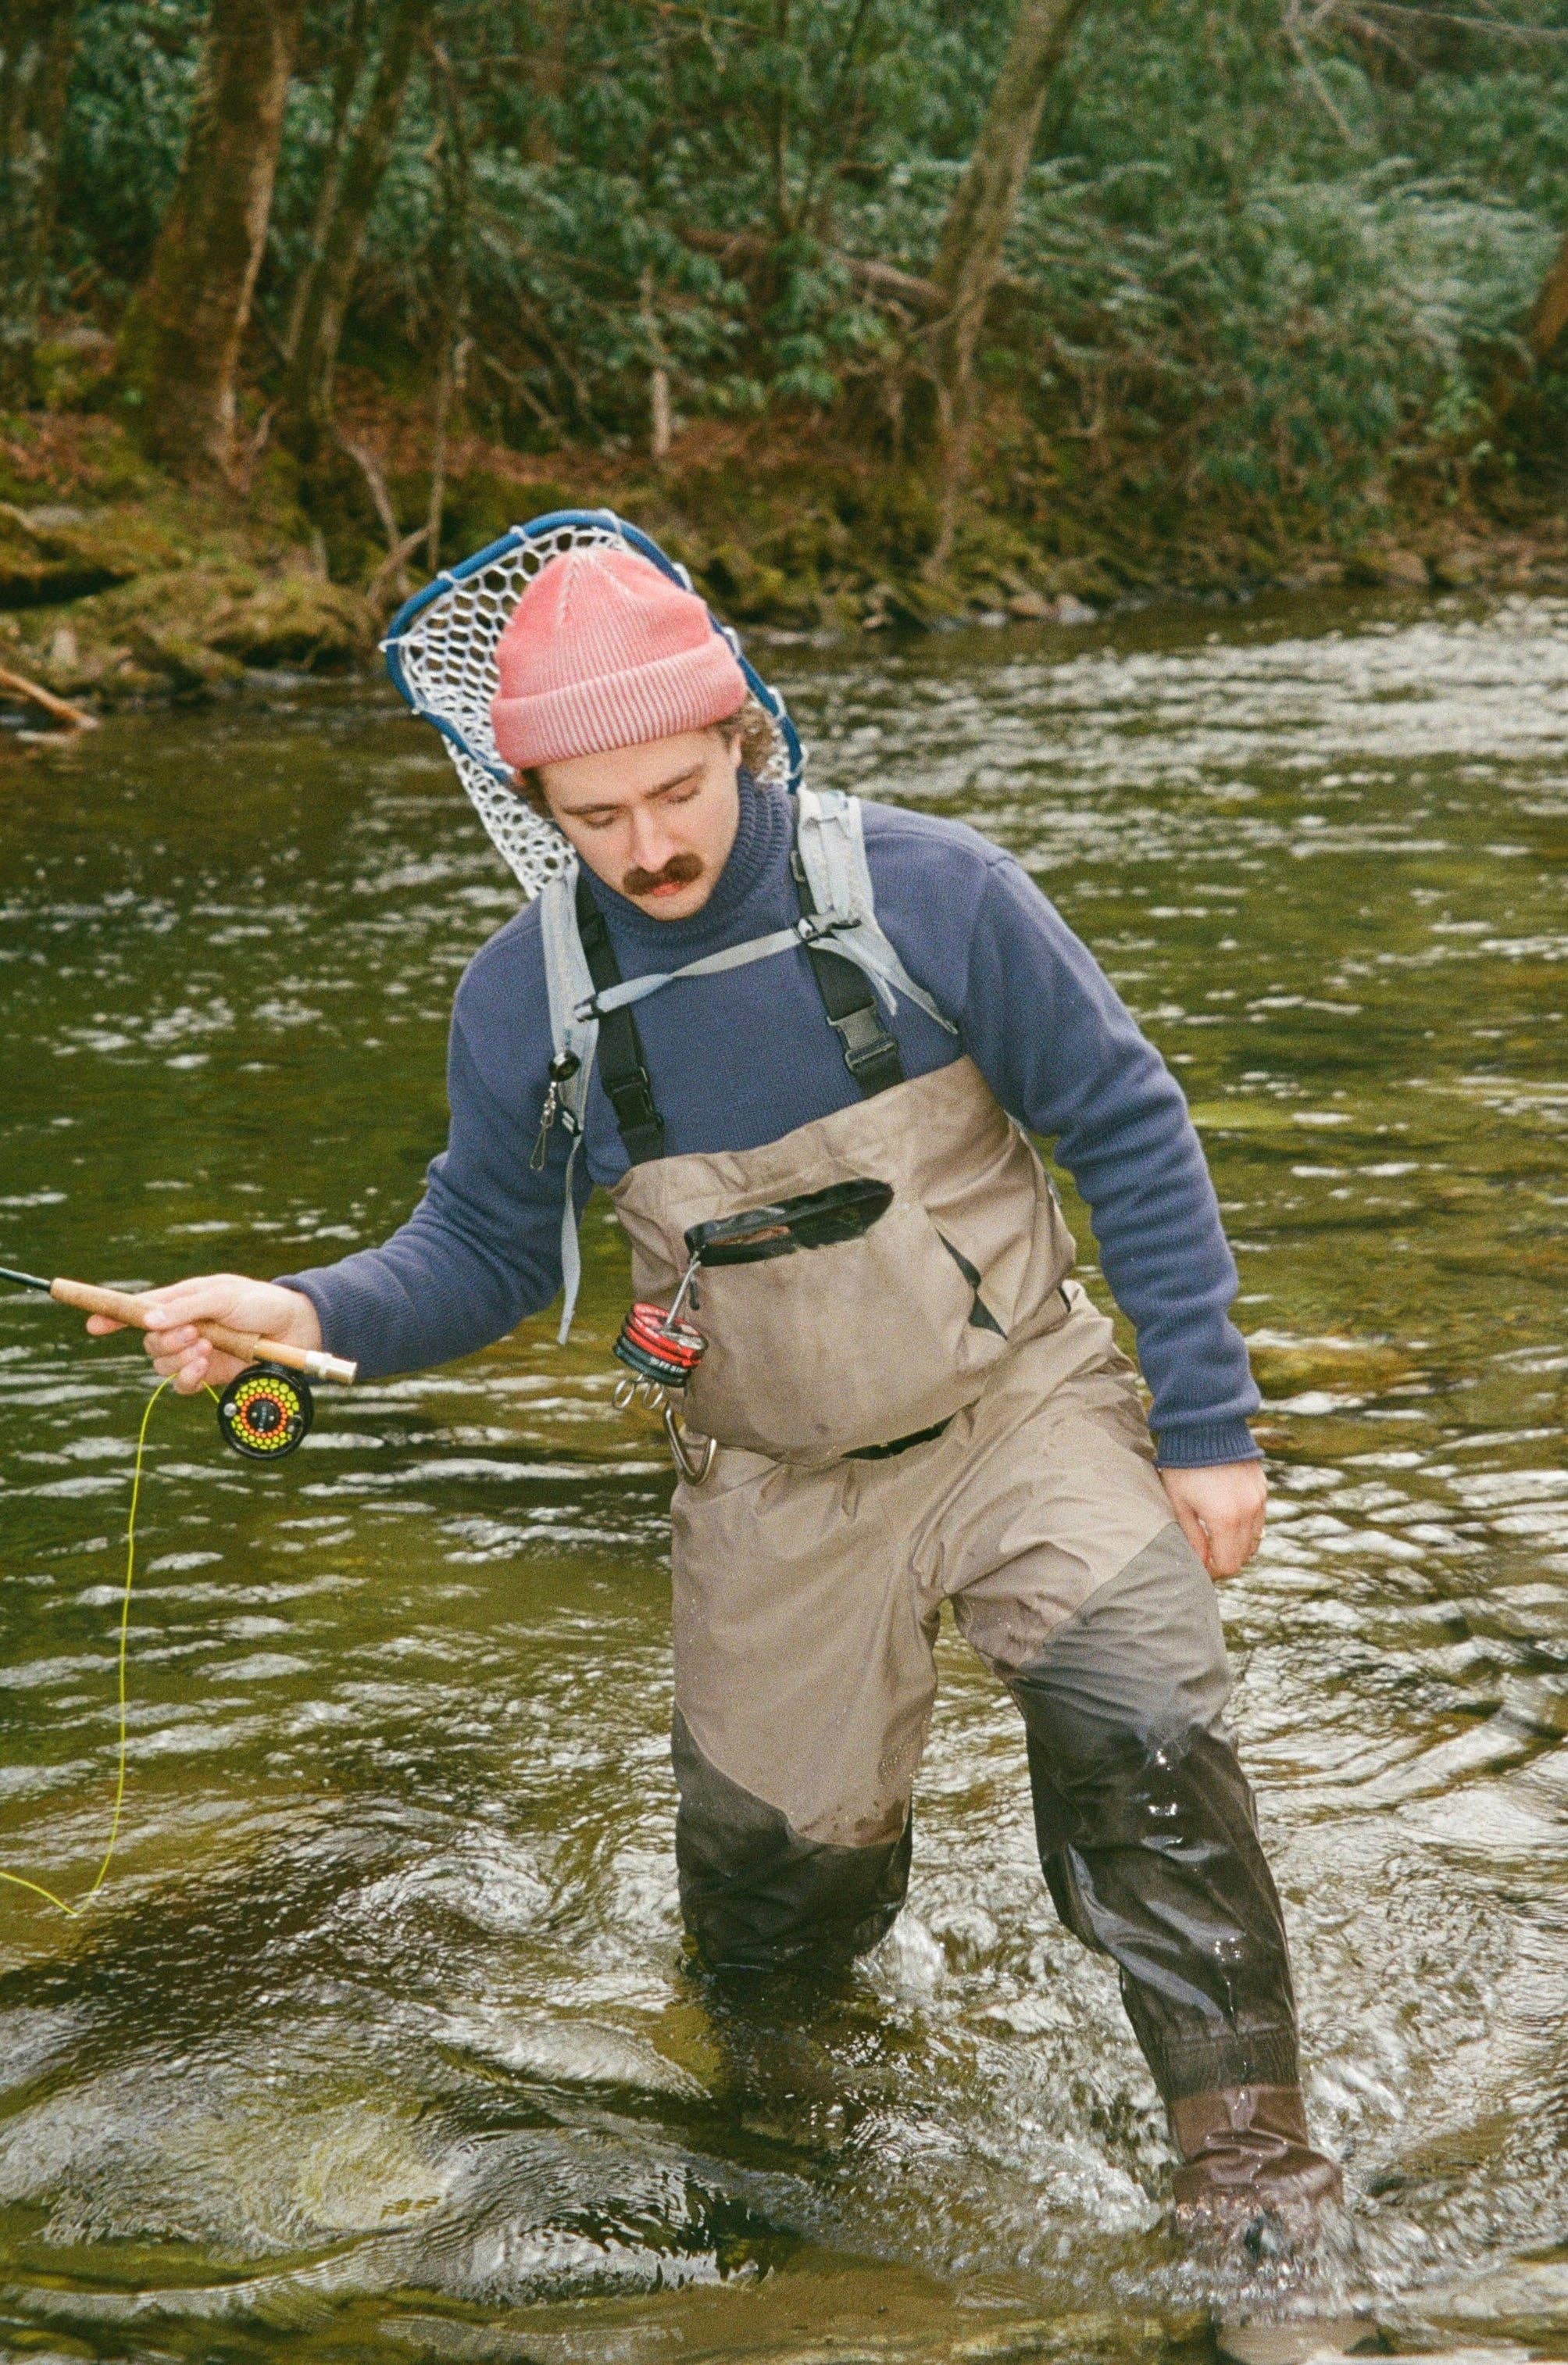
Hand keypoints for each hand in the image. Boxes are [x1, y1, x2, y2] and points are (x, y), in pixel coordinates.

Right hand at [85, 1273, 323, 1395]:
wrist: (296, 1328)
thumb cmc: (260, 1302)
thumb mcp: (221, 1295)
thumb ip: (184, 1307)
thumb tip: (147, 1320)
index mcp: (182, 1302)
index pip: (140, 1310)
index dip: (114, 1316)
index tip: (93, 1324)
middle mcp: (184, 1328)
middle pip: (149, 1342)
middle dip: (164, 1340)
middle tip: (192, 1333)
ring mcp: (195, 1352)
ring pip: (162, 1364)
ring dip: (178, 1357)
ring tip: (206, 1346)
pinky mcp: (210, 1374)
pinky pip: (182, 1384)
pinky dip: (188, 1376)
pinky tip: (204, 1365)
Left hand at [1159, 1460, 1266, 1579]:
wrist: (1205, 1427)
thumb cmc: (1184, 1466)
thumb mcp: (1180, 1504)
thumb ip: (1192, 1537)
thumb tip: (1201, 1563)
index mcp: (1224, 1519)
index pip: (1228, 1565)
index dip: (1214, 1571)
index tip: (1200, 1565)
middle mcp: (1248, 1512)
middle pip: (1243, 1556)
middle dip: (1225, 1559)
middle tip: (1205, 1552)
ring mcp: (1258, 1499)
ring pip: (1255, 1540)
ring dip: (1237, 1544)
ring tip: (1215, 1535)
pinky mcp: (1262, 1488)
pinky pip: (1259, 1519)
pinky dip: (1246, 1526)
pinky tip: (1226, 1516)